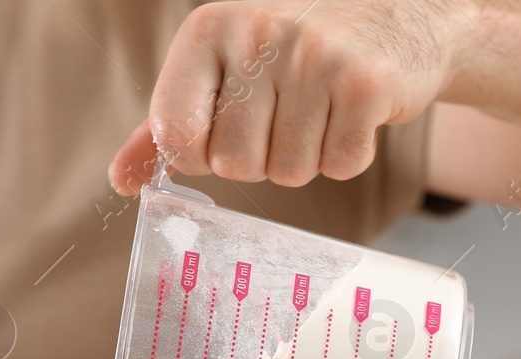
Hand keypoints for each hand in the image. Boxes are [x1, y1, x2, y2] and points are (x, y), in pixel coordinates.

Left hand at [109, 0, 459, 193]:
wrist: (399, 15)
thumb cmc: (296, 51)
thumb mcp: (223, 69)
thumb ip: (170, 123)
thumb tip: (121, 180)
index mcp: (209, 30)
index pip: (176, 133)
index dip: (201, 154)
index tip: (224, 131)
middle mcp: (258, 35)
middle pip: (236, 164)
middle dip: (263, 157)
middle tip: (287, 116)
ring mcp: (315, 56)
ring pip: (290, 172)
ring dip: (308, 156)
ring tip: (321, 110)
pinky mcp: (366, 82)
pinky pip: (340, 165)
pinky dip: (348, 154)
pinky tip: (351, 114)